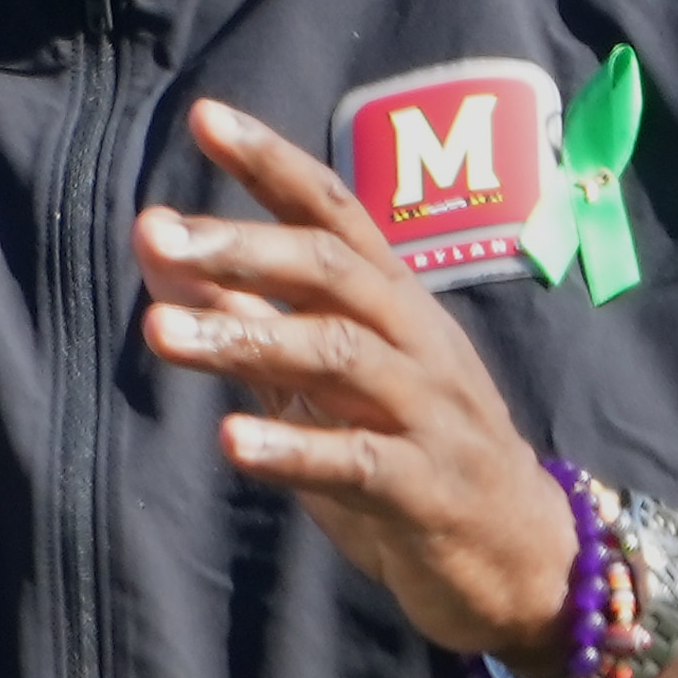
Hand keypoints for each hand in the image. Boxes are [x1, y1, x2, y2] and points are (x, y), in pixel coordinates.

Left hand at [138, 97, 578, 663]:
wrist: (521, 560)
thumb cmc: (408, 454)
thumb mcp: (321, 381)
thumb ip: (245, 318)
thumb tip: (156, 248)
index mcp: (394, 303)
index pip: (334, 213)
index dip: (274, 163)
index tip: (206, 117)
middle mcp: (416, 340)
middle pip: (333, 269)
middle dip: (242, 246)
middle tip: (157, 233)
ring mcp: (429, 412)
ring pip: (339, 354)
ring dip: (246, 341)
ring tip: (160, 334)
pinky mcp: (428, 489)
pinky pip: (360, 461)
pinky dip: (294, 449)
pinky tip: (230, 442)